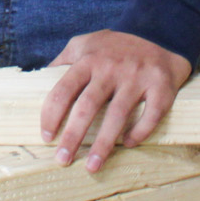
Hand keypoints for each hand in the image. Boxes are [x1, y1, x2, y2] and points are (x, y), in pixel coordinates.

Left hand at [41, 31, 191, 171]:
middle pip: (87, 106)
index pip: (64, 90)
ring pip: (117, 115)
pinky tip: (128, 144)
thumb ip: (64, 61)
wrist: (158, 33)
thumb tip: (38, 81)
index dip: (52, 115)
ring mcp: (137, 77)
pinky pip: (150, 115)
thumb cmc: (115, 47)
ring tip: (92, 166)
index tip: (46, 137)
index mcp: (89, 60)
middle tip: (62, 160)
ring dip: (103, 144)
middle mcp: (111, 68)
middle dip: (73, 136)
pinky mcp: (161, 86)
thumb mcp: (85, 44)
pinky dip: (139, 132)